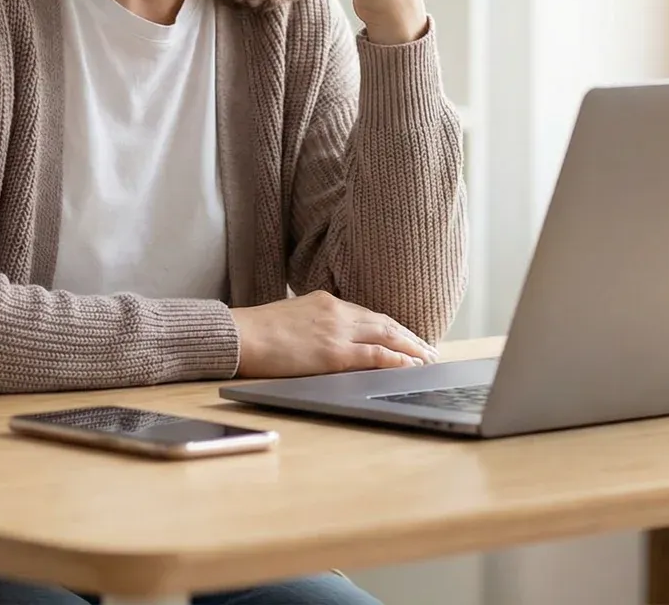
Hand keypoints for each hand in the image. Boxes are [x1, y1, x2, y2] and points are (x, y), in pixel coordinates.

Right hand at [230, 290, 438, 377]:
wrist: (238, 334)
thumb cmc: (256, 330)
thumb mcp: (291, 316)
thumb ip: (313, 323)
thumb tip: (323, 337)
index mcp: (326, 302)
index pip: (369, 314)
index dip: (393, 327)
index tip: (408, 337)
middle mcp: (337, 312)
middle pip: (385, 323)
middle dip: (410, 338)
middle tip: (430, 350)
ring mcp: (337, 332)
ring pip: (386, 337)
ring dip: (411, 349)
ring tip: (428, 360)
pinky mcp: (333, 354)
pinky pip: (374, 356)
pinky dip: (396, 360)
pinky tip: (410, 366)